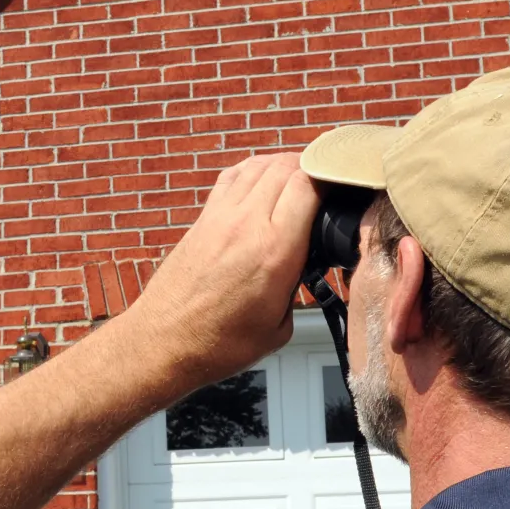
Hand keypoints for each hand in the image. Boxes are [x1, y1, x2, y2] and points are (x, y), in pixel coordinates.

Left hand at [122, 154, 319, 393]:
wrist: (163, 342)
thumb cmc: (219, 343)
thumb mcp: (280, 326)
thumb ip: (297, 287)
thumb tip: (302, 270)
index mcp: (276, 250)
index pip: (310, 184)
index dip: (334, 177)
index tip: (346, 186)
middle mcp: (248, 224)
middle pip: (288, 166)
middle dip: (314, 168)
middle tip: (327, 182)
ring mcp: (221, 216)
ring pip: (259, 165)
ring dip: (284, 165)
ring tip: (300, 178)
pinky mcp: (202, 219)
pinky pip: (232, 177)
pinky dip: (253, 170)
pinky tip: (263, 179)